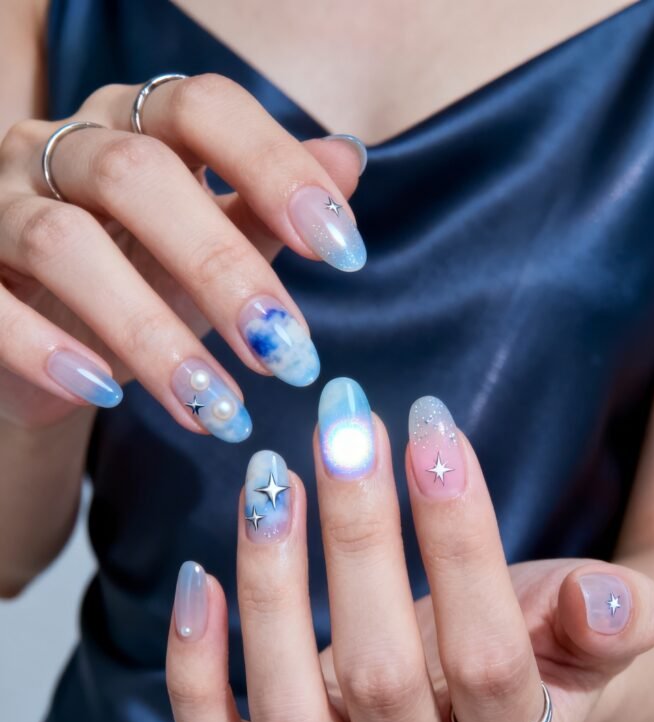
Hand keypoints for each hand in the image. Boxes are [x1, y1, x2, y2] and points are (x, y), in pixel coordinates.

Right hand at [0, 74, 364, 430]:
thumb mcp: (211, 248)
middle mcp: (64, 148)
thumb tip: (348, 161)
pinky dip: (47, 353)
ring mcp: (2, 206)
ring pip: (65, 246)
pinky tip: (104, 398)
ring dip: (151, 336)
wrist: (49, 344)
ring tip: (218, 409)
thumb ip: (266, 209)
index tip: (345, 251)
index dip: (276, 168)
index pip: (205, 108)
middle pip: (137, 177)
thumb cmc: (140, 281)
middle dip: (222, 268)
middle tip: (286, 354)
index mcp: (138, 124)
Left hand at [165, 382, 653, 721]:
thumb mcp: (583, 629)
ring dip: (273, 590)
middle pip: (381, 678)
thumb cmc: (531, 647)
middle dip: (359, 539)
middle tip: (343, 430)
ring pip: (290, 714)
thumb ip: (611, 621)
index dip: (461, 542)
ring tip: (271, 483)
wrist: (475, 709)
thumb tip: (614, 603)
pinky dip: (194, 673)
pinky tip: (201, 578)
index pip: (488, 660)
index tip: (432, 430)